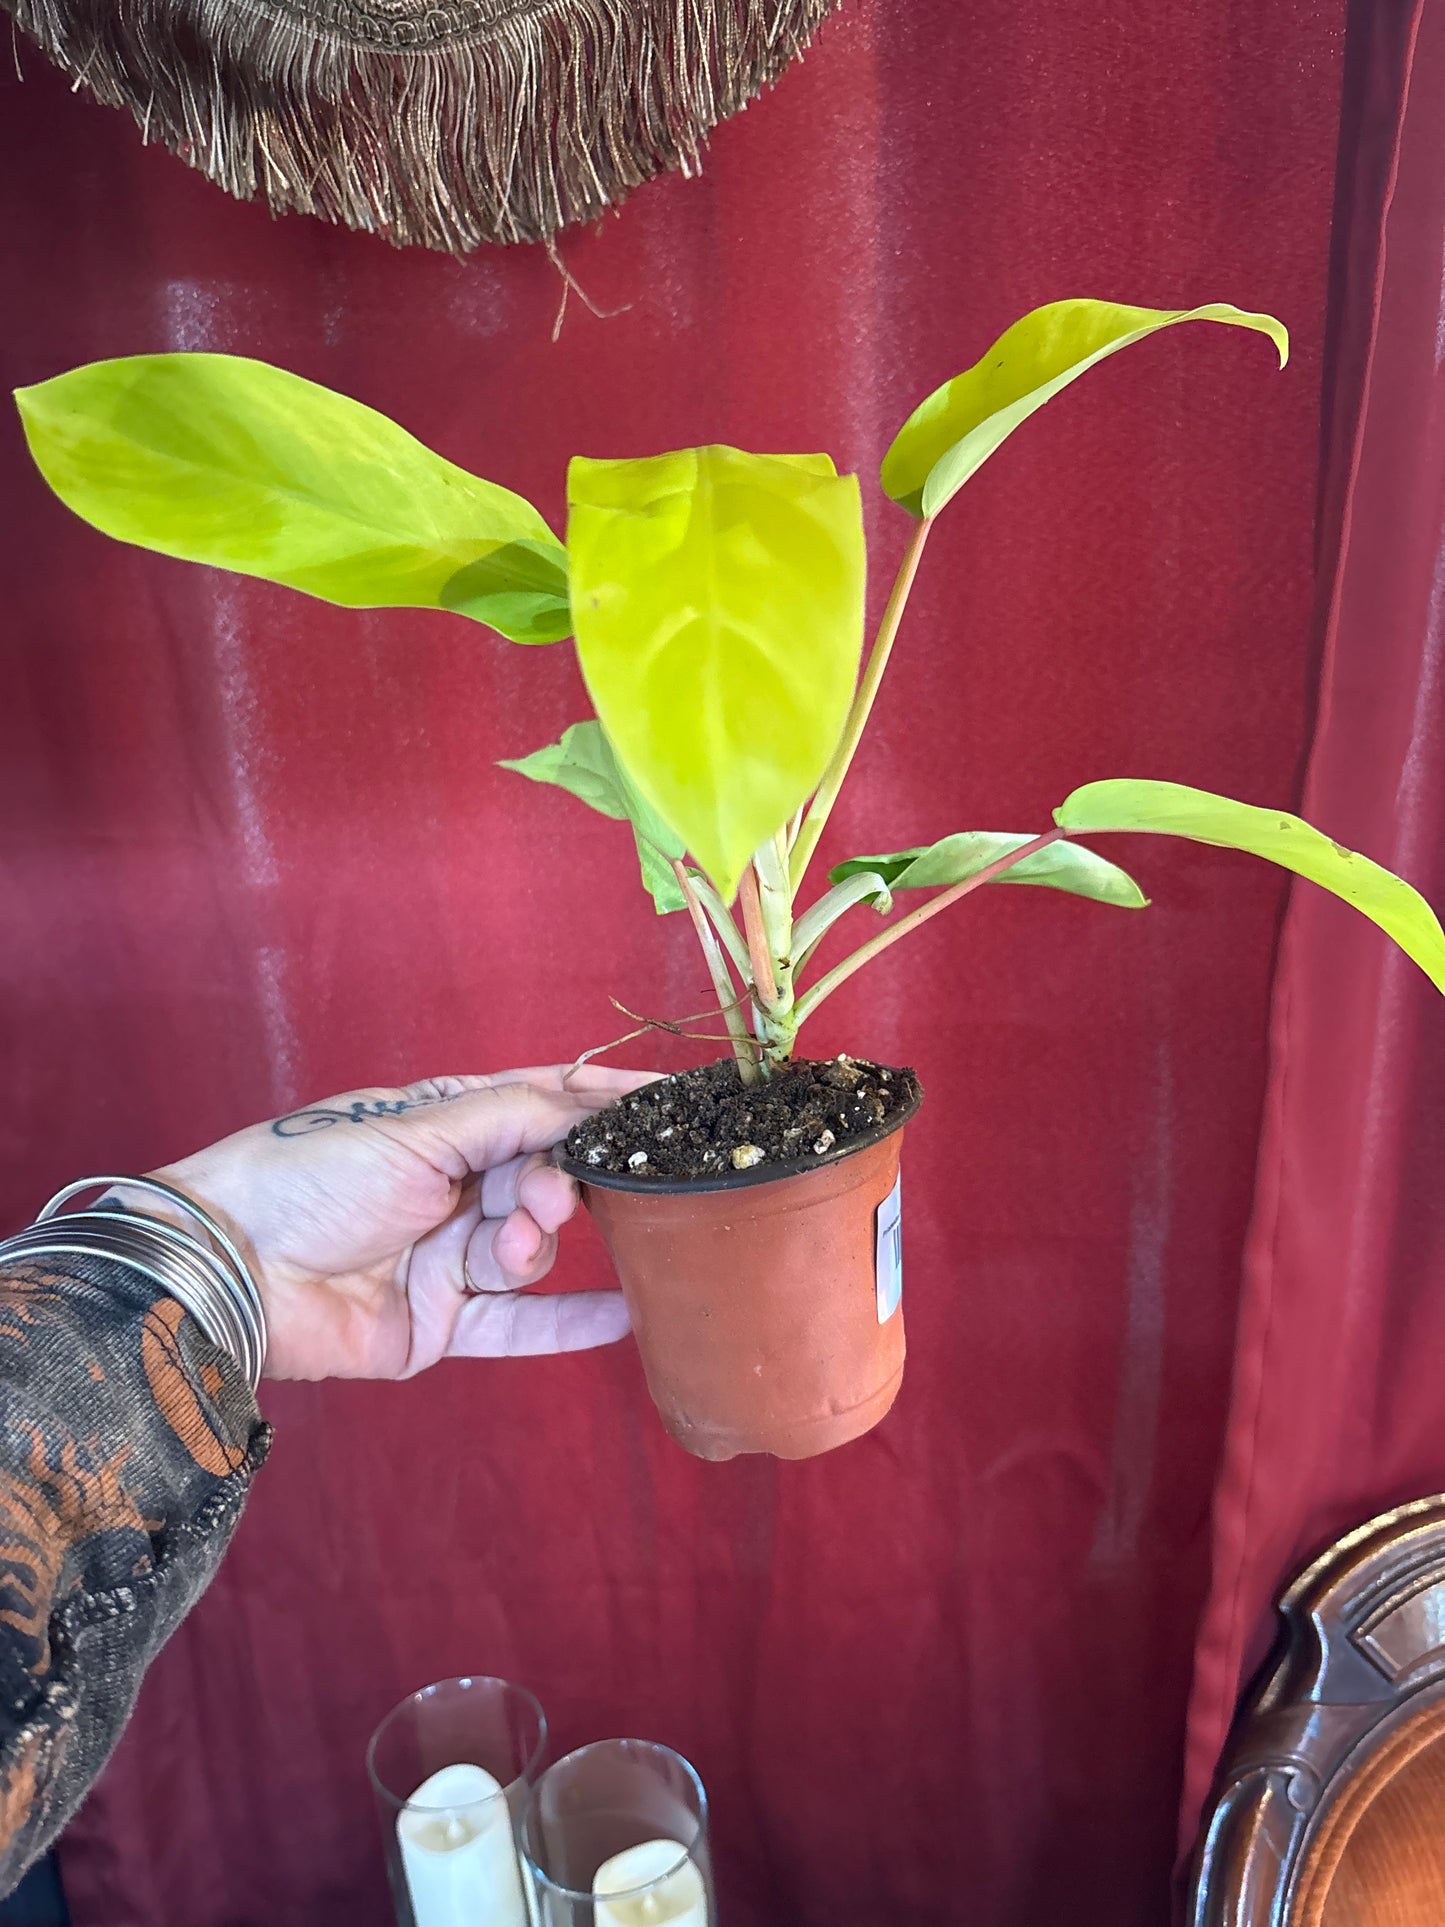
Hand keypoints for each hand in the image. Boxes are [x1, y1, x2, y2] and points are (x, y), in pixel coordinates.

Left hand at [118, 1067, 653, 1380]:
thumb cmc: (310, 1176)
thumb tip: (591, 1101)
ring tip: (508, 1245)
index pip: (539, 1103)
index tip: (663, 1098)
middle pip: (542, 1179)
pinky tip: (624, 1316)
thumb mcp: (416, 1130)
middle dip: (557, 1185)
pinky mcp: (439, 1324)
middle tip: (547, 1196)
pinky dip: (569, 1322)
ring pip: (530, 1250)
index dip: (598, 1100)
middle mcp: (452, 1187)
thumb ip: (511, 1118)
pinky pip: (519, 1325)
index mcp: (442, 1124)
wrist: (233, 1268)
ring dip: (532, 1246)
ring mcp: (448, 1258)